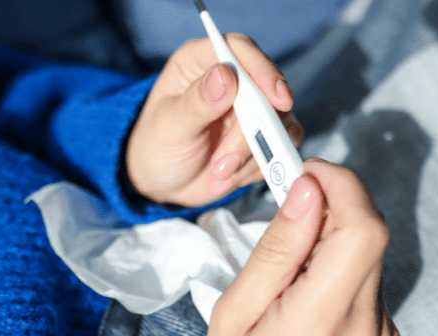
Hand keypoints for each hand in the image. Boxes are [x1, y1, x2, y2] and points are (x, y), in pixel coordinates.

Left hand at [126, 33, 302, 206]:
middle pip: (264, 91)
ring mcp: (249, 107)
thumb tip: (226, 75)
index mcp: (199, 61)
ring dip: (253, 156)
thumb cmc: (157, 147)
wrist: (164, 183)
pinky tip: (232, 177)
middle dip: (249, 135)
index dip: (262, 69)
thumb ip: (197, 103)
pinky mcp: (262, 134)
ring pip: (277, 121)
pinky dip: (259, 166)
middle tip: (223, 165)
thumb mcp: (170, 127)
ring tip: (219, 175)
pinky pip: (280, 145)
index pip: (238, 49)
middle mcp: (230, 78)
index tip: (278, 100)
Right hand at [200, 159, 399, 335]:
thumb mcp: (234, 311)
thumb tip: (306, 193)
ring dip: (331, 234)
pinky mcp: (382, 334)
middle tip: (289, 200)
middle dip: (332, 202)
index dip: (342, 185)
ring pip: (367, 251)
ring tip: (287, 260)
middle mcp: (366, 326)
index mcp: (321, 320)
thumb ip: (276, 249)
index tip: (306, 171)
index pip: (363, 229)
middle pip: (369, 232)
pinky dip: (336, 261)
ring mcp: (380, 333)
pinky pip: (365, 275)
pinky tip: (303, 283)